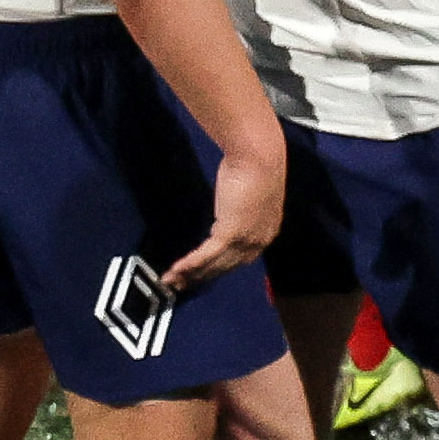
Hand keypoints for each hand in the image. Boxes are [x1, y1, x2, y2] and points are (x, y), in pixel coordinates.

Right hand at [161, 124, 280, 290]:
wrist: (258, 154)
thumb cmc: (255, 161)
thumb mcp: (250, 190)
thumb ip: (242, 204)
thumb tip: (230, 205)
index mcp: (266, 230)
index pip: (240, 257)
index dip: (219, 267)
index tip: (201, 273)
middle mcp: (259, 241)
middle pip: (226, 267)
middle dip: (202, 278)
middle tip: (182, 285)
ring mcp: (246, 239)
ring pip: (215, 265)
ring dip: (192, 275)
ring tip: (172, 281)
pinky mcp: (231, 233)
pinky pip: (206, 254)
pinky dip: (190, 263)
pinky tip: (175, 269)